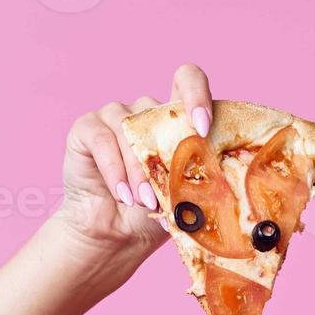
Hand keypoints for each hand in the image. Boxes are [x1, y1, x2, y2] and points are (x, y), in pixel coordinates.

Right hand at [49, 63, 214, 259]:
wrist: (116, 233)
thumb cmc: (155, 212)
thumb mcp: (184, 196)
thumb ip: (201, 181)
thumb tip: (228, 191)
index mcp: (174, 119)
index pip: (188, 81)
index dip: (197, 95)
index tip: (203, 127)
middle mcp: (144, 111)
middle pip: (156, 108)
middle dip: (167, 149)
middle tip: (172, 181)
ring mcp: (114, 115)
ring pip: (129, 130)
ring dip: (140, 171)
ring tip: (146, 203)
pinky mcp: (86, 128)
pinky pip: (103, 140)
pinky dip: (115, 172)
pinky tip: (124, 196)